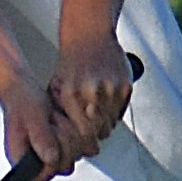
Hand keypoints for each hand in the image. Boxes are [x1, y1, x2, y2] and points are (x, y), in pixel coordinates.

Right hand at [0, 75, 74, 180]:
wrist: (28, 90)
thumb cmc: (23, 103)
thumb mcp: (31, 117)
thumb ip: (40, 137)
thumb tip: (50, 158)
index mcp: (20, 160)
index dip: (46, 170)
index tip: (50, 151)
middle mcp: (36, 162)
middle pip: (61, 168)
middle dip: (63, 142)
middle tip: (53, 124)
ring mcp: (52, 156)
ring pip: (74, 156)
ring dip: (70, 134)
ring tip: (55, 119)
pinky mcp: (65, 147)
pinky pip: (82, 146)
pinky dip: (77, 130)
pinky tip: (64, 120)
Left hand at [46, 36, 133, 161]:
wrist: (89, 35)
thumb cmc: (71, 63)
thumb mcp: (55, 87)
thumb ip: (58, 114)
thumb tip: (59, 142)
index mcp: (71, 94)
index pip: (83, 133)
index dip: (84, 143)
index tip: (83, 145)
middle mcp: (92, 91)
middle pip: (100, 131)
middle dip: (95, 136)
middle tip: (90, 134)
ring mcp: (111, 88)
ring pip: (112, 123)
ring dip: (104, 124)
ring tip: (96, 115)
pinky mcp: (125, 85)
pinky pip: (122, 112)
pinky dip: (114, 113)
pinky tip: (105, 104)